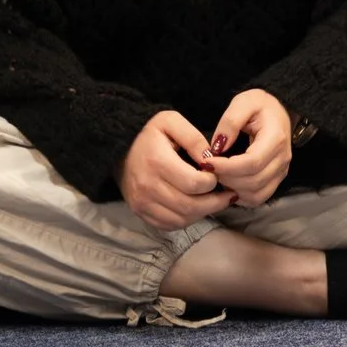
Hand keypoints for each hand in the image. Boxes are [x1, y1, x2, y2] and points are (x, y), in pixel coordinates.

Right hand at [118, 110, 233, 231]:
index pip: (194, 184)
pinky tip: (196, 209)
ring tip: (215, 201)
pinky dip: (186, 220)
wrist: (117, 148)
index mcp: (157, 163)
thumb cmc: (149, 134)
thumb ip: (194, 138)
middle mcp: (147, 187)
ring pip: (181, 219)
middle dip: (215, 202)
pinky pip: (169, 225)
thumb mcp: (171, 122)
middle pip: (190, 206)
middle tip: (228, 195)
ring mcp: (141, 202)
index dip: (213, 182)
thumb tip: (211, 159)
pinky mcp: (139, 212)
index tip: (218, 175)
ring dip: (203, 213)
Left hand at [203, 88, 292, 206]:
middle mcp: (282, 158)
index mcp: (275, 138)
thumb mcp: (243, 102)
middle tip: (209, 168)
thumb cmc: (260, 106)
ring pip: (256, 195)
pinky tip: (229, 183)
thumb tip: (218, 147)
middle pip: (253, 182)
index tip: (207, 162)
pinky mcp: (276, 179)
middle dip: (226, 179)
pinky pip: (258, 198)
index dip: (227, 167)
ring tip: (219, 174)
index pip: (252, 163)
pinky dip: (241, 196)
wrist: (279, 111)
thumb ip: (230, 121)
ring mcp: (281, 171)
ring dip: (233, 189)